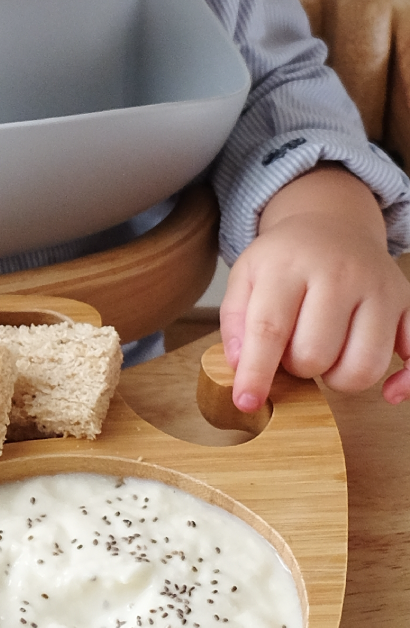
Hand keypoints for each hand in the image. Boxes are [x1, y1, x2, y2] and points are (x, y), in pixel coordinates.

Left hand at [220, 164, 409, 408]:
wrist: (331, 226)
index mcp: (290, 267)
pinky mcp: (407, 304)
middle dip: (297, 367)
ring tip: (324, 355)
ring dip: (337, 377)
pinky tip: (389, 392)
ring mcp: (380, 289)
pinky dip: (405, 381)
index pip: (270, 329)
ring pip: (363, 366)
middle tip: (292, 350)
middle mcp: (341, 274)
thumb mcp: (245, 278)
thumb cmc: (284, 261)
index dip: (256, 373)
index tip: (246, 401)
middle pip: (316, 355)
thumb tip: (240, 366)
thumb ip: (235, 322)